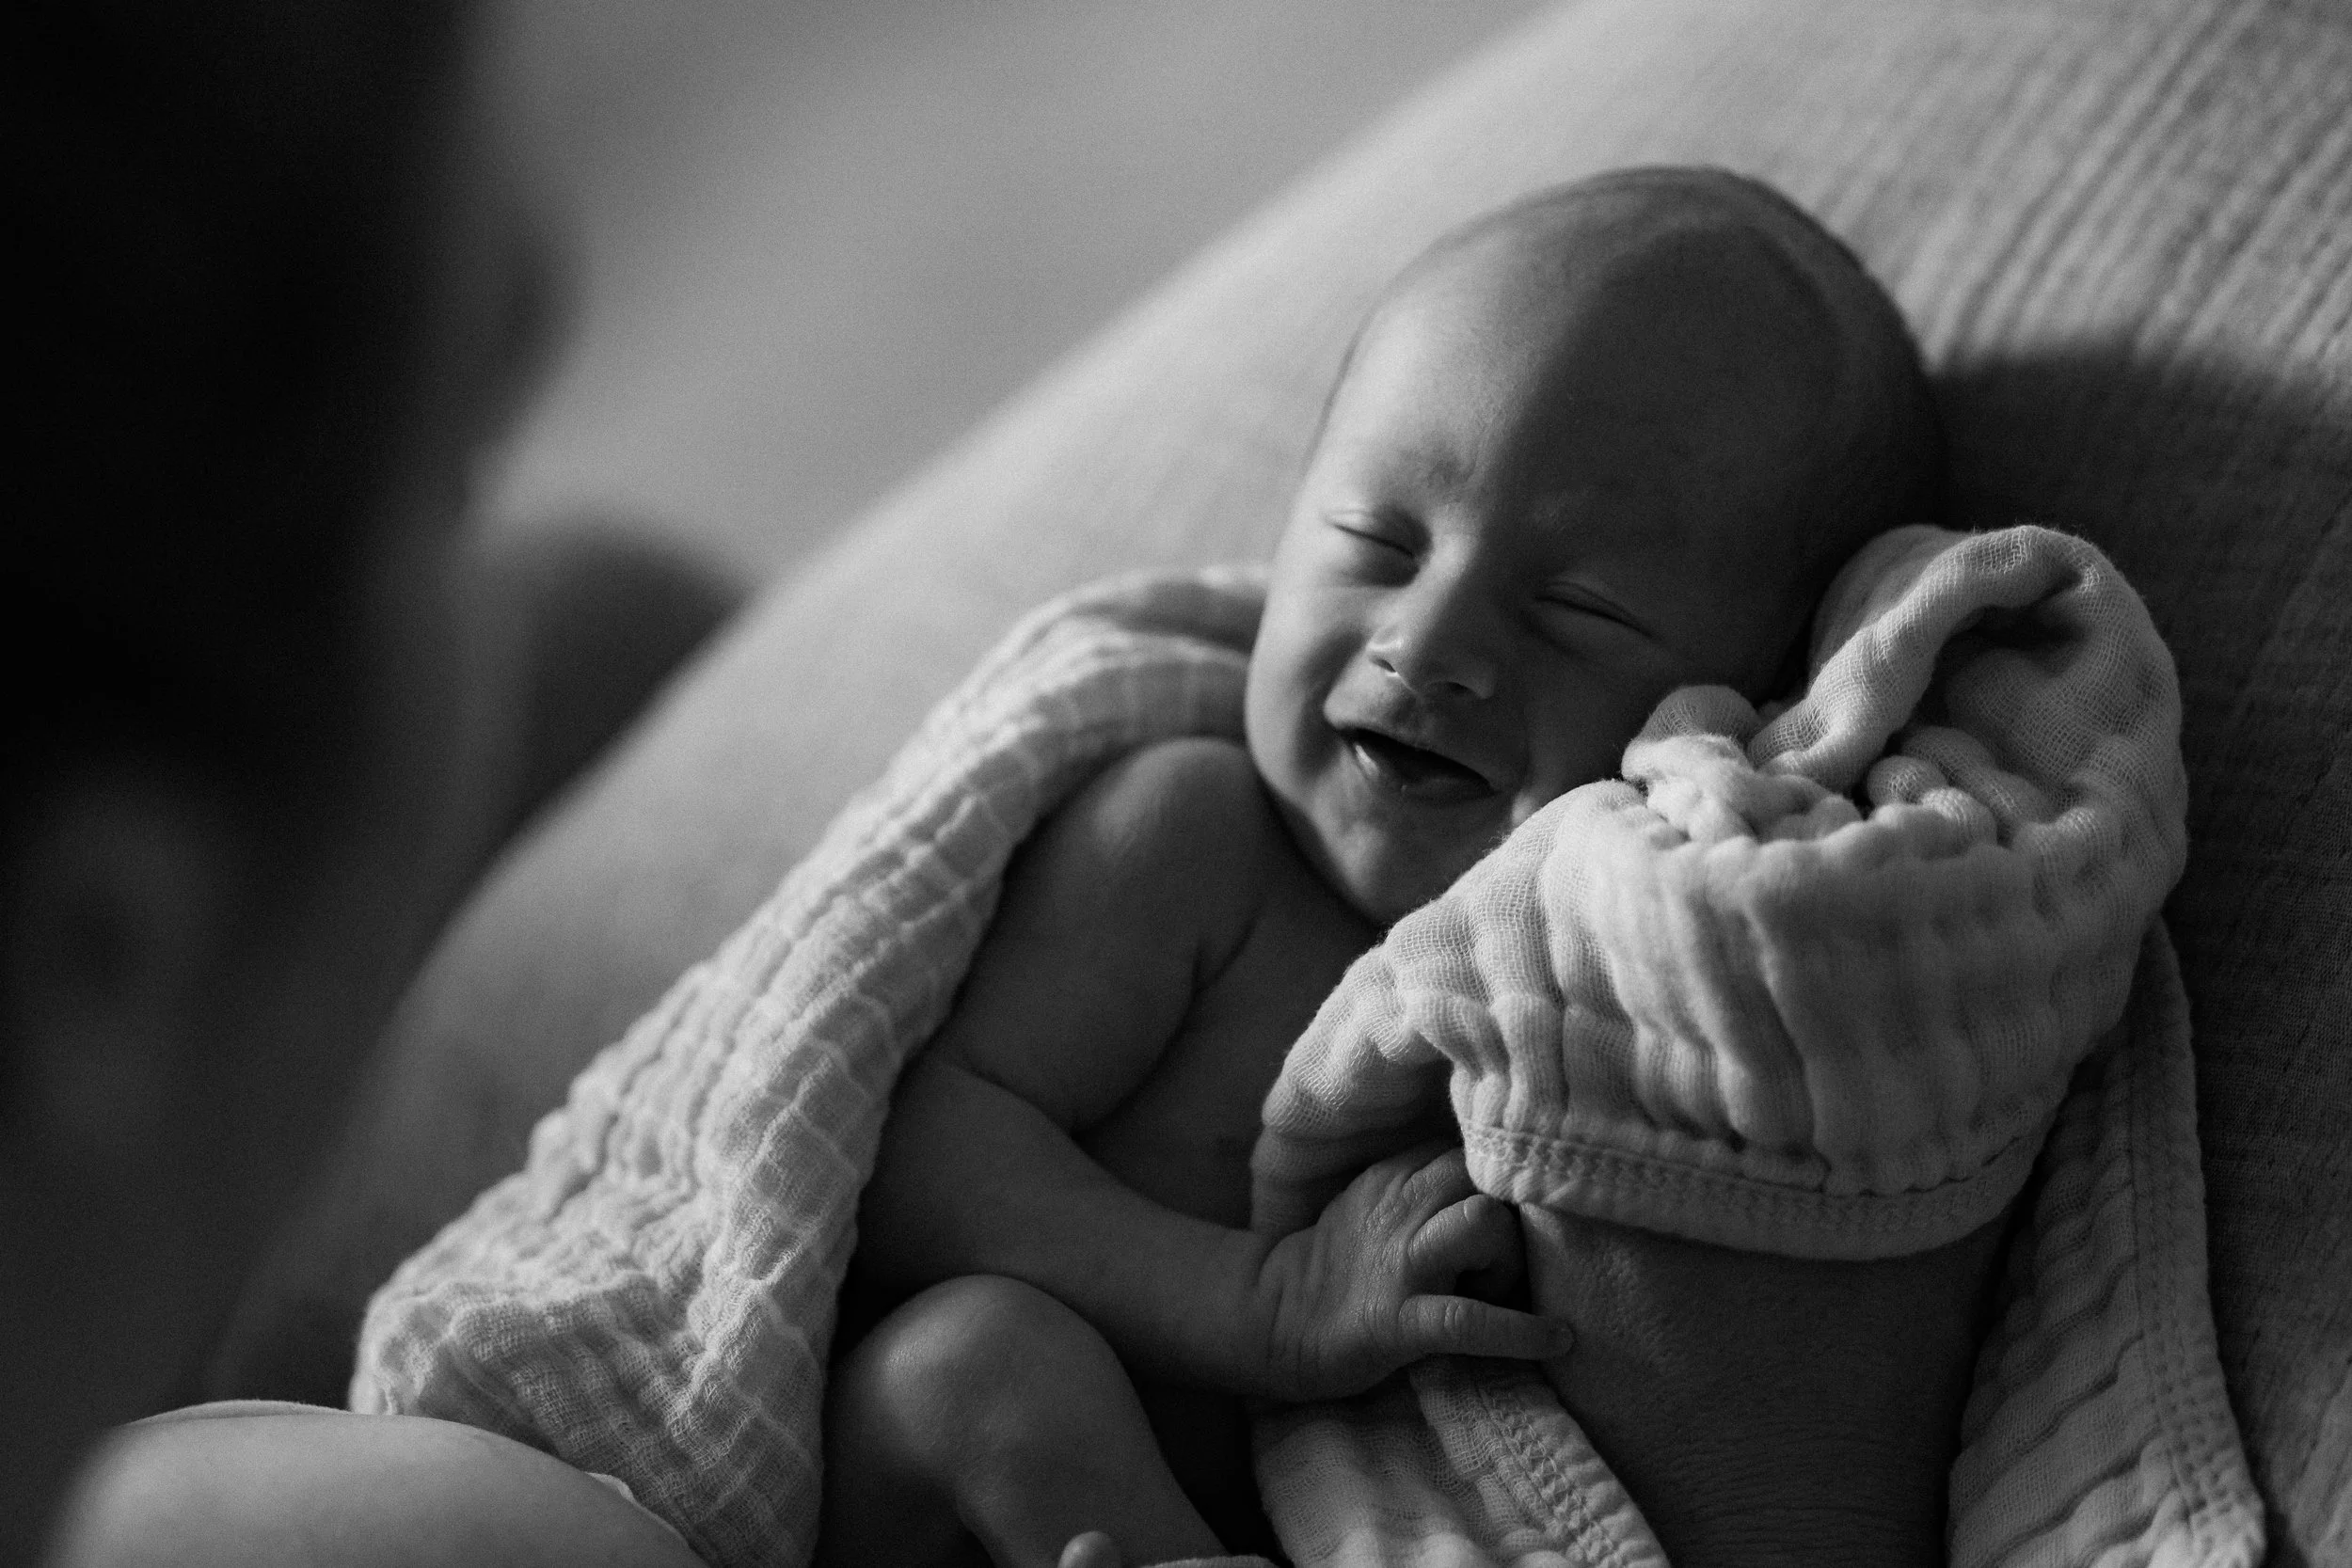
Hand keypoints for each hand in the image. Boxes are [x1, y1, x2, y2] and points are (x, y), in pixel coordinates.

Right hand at [1245, 1144, 1573, 1401]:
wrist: (1273, 1318)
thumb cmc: (1336, 1264)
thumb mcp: (1375, 1201)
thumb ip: (1425, 1183)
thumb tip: (1500, 1185)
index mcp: (1396, 1174)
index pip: (1474, 1152)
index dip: (1502, 1186)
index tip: (1507, 1219)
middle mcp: (1401, 1206)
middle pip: (1487, 1178)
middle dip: (1513, 1218)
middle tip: (1503, 1262)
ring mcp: (1402, 1263)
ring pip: (1484, 1224)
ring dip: (1511, 1259)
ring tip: (1503, 1293)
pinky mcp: (1400, 1320)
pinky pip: (1471, 1319)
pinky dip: (1522, 1331)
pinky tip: (1556, 1339)